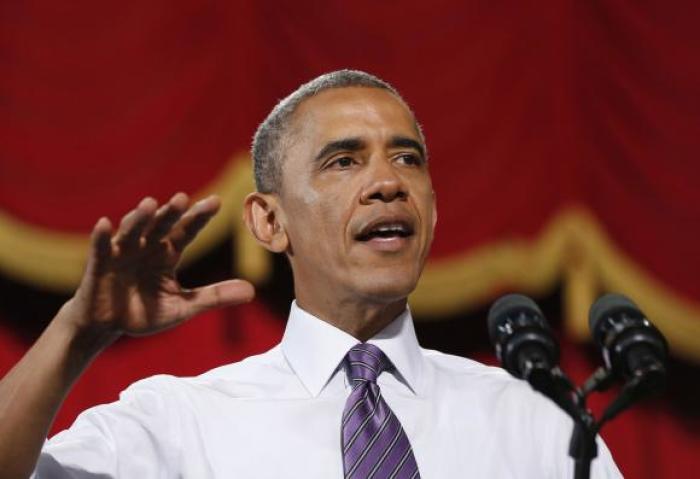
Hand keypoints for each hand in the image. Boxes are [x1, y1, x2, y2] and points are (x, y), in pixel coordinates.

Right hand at [60, 193, 254, 341]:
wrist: (107, 326)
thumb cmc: (144, 312)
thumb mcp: (184, 306)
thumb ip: (214, 296)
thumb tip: (252, 291)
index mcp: (168, 253)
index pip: (187, 231)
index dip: (199, 217)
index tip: (216, 202)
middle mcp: (147, 246)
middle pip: (162, 225)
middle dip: (172, 212)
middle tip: (183, 199)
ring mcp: (122, 252)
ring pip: (133, 230)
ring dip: (140, 218)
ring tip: (150, 205)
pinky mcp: (99, 264)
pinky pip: (100, 247)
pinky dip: (101, 236)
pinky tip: (104, 224)